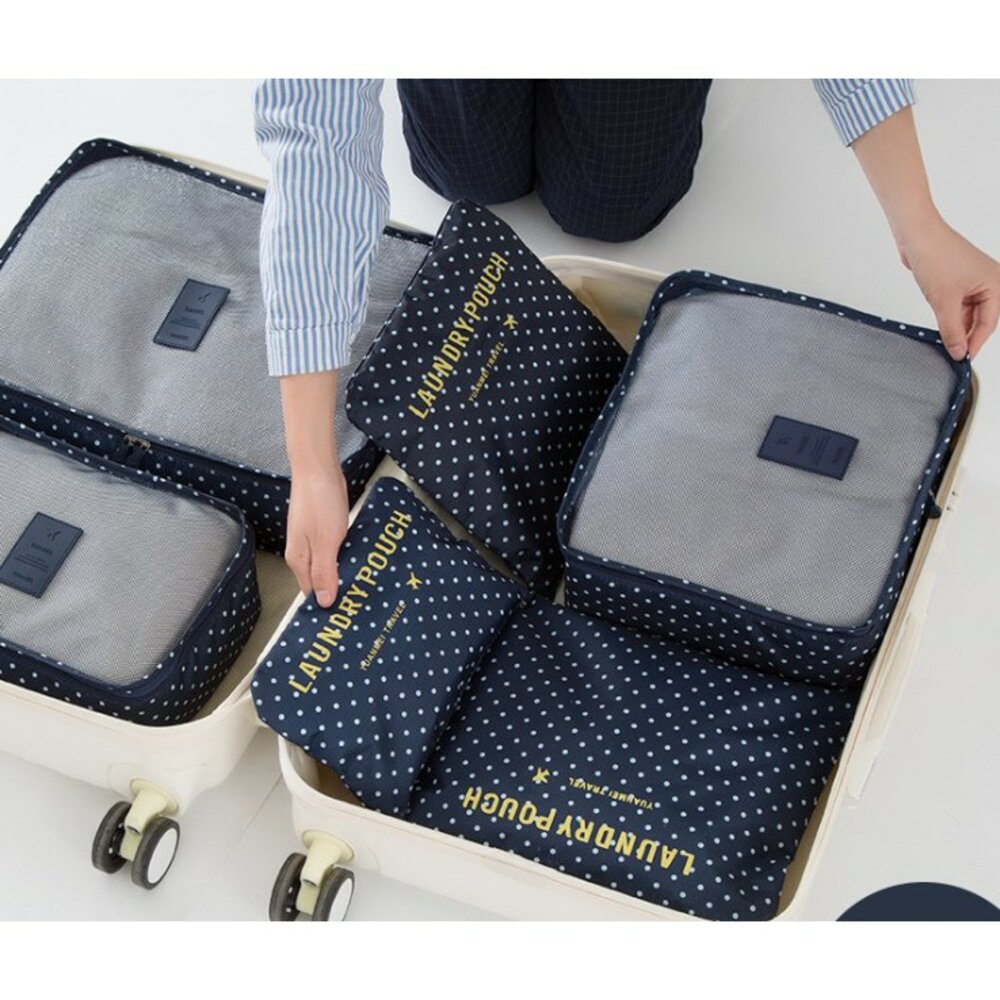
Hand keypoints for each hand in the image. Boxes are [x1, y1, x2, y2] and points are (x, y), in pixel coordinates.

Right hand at [285, 463, 348, 607]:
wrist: (319, 468)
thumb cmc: (320, 501)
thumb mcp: (325, 541)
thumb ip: (325, 572)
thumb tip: (324, 601)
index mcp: (299, 559)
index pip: (311, 593)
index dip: (327, 605)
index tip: (345, 616)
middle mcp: (302, 552)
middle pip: (318, 581)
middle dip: (335, 592)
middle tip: (358, 605)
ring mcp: (312, 540)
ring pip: (327, 566)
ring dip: (341, 575)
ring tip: (361, 586)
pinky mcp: (323, 529)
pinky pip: (333, 552)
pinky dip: (344, 559)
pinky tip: (357, 561)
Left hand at [898, 214, 999, 360]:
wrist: (917, 235)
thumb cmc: (935, 257)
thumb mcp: (943, 302)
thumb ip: (952, 330)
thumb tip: (959, 353)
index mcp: (996, 284)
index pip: (989, 323)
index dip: (974, 344)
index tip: (962, 361)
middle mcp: (990, 281)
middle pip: (982, 319)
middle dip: (967, 336)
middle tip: (953, 356)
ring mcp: (975, 281)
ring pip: (969, 314)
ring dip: (957, 327)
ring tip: (945, 344)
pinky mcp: (959, 281)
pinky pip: (959, 305)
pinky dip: (951, 317)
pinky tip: (942, 329)